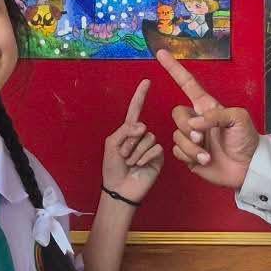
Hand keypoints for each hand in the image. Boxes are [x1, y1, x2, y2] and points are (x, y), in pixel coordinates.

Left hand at [102, 79, 161, 204]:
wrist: (120, 188)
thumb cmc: (112, 167)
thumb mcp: (112, 144)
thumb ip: (125, 131)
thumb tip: (143, 126)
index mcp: (128, 130)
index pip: (135, 109)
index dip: (140, 96)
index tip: (146, 81)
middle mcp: (142, 136)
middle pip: (141, 128)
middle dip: (129, 143)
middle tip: (123, 156)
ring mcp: (151, 146)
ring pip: (148, 139)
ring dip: (136, 152)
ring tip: (131, 163)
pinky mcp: (158, 157)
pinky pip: (156, 149)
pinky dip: (145, 157)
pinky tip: (140, 166)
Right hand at [155, 50, 259, 188]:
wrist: (248, 168)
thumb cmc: (247, 140)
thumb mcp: (239, 118)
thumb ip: (216, 115)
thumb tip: (194, 123)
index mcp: (207, 107)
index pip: (187, 84)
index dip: (174, 69)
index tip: (161, 53)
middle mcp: (197, 120)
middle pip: (177, 114)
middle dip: (186, 127)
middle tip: (201, 137)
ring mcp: (192, 138)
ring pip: (176, 136)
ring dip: (192, 147)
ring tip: (208, 155)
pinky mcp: (189, 155)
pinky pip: (177, 151)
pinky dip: (189, 157)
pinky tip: (204, 161)